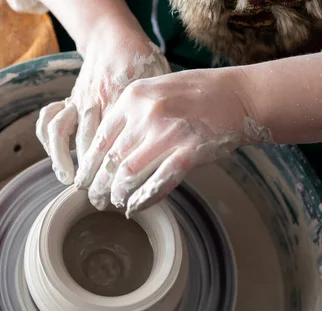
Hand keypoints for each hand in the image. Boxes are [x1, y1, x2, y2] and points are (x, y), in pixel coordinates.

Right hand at [36, 23, 169, 184]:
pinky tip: (58, 163)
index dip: (117, 169)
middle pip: (90, 141)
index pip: (117, 139)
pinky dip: (50, 143)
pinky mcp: (68, 99)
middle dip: (92, 174)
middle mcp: (97, 98)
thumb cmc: (144, 64)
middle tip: (98, 198)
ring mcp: (79, 98)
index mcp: (124, 96)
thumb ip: (163, 112)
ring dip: (64, 159)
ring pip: (64, 131)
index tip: (122, 189)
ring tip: (70, 181)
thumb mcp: (162, 84)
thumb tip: (175, 148)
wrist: (113, 38)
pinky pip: (48, 120)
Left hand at [76, 67, 271, 215]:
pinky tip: (134, 207)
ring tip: (114, 202)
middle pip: (110, 159)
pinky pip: (159, 182)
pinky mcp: (190, 151)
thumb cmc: (192, 95)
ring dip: (117, 194)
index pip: (99, 138)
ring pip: (128, 173)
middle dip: (98, 184)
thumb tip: (101, 148)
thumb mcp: (152, 92)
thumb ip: (127, 115)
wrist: (238, 95)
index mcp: (132, 98)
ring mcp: (169, 132)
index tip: (83, 180)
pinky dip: (143, 199)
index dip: (88, 165)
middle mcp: (147, 113)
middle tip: (94, 198)